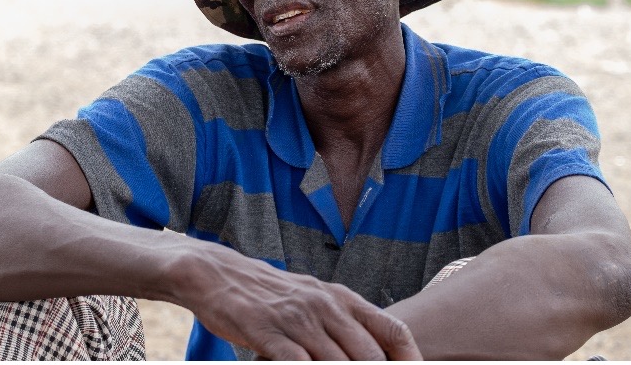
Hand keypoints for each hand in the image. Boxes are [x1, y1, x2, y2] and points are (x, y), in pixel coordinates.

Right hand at [174, 244, 420, 359]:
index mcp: (342, 298)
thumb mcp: (314, 299)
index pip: (393, 331)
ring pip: (338, 364)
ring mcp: (298, 319)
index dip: (411, 361)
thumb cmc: (270, 295)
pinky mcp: (268, 332)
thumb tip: (375, 354)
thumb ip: (344, 324)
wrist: (218, 274)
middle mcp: (326, 306)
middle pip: (370, 356)